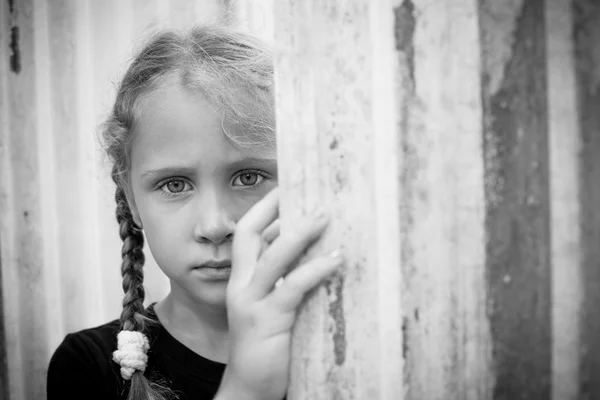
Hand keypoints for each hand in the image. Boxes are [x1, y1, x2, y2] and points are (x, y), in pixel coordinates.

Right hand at [216, 188, 342, 399]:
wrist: (249, 387)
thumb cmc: (266, 345)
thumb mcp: (271, 306)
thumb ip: (283, 279)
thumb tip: (315, 251)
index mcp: (241, 280)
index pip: (246, 233)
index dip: (265, 208)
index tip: (286, 186)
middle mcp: (241, 286)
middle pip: (249, 235)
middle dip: (275, 209)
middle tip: (309, 194)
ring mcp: (251, 302)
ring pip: (272, 256)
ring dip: (299, 233)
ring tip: (325, 217)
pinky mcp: (266, 321)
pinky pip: (292, 287)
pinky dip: (315, 270)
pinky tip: (336, 261)